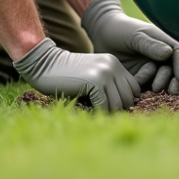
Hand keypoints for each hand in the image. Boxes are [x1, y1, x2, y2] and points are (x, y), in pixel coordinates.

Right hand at [13, 38, 138, 111]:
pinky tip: (89, 111)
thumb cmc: (66, 75)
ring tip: (96, 114)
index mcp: (114, 63)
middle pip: (128, 98)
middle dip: (117, 109)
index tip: (110, 108)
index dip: (124, 101)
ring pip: (118, 104)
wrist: (45, 64)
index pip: (133, 88)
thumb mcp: (92, 75)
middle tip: (103, 114)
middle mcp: (112, 66)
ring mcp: (105, 73)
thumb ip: (108, 85)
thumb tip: (122, 108)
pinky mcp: (95, 81)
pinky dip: (98, 113)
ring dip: (108, 113)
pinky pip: (105, 105)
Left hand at [81, 0, 178, 94]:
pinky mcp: (139, 78)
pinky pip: (146, 86)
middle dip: (175, 81)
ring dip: (162, 85)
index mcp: (163, 43)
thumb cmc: (121, 29)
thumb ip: (150, 45)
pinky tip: (141, 88)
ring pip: (161, 80)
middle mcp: (160, 56)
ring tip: (155, 88)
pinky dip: (146, 89)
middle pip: (173, 70)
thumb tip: (168, 53)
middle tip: (172, 90)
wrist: (102, 34)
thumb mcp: (136, 35)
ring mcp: (150, 68)